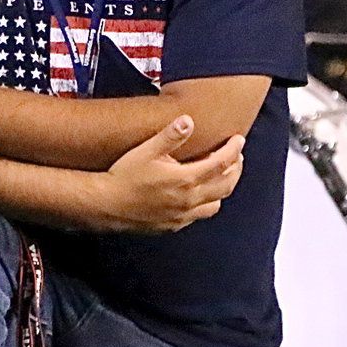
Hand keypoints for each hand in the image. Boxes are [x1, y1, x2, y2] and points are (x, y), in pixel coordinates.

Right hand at [98, 115, 243, 232]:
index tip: (239, 140)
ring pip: (216, 204)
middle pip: (226, 185)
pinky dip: (206, 203)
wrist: (106, 205)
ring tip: (222, 175)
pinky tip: (199, 195)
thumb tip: (188, 121)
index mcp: (186, 179)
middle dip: (235, 169)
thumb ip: (170, 136)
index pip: (221, 163)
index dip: (233, 150)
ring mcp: (182, 215)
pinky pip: (199, 216)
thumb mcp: (146, 150)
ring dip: (223, 188)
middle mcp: (189, 200)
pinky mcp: (173, 225)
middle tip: (236, 156)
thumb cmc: (124, 177)